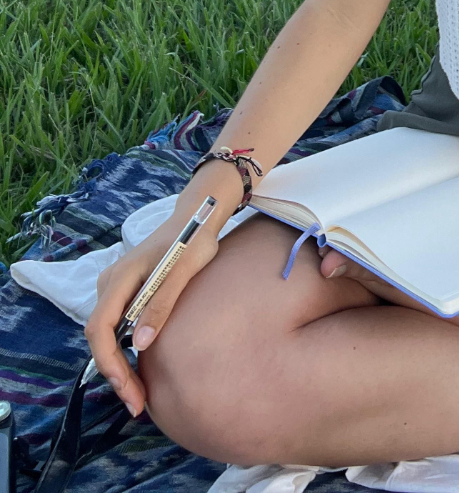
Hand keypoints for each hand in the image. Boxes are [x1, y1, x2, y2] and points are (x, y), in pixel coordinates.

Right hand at [84, 203, 221, 417]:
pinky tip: (139, 371)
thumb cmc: (193, 238)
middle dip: (115, 374)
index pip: (100, 328)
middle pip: (101, 338)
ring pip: (107, 336)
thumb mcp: (183, 269)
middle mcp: (110, 284)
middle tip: (137, 405)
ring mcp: (116, 289)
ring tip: (138, 395)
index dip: (110, 364)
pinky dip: (124, 353)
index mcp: (120, 277)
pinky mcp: (126, 293)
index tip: (128, 391)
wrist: (196, 216)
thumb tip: (140, 345)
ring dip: (119, 367)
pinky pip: (117, 328)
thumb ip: (162, 303)